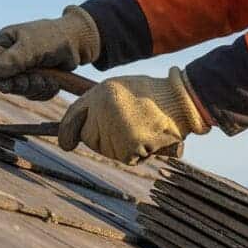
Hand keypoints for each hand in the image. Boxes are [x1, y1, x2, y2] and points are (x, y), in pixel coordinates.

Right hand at [0, 6, 99, 99]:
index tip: (10, 84)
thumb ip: (14, 58)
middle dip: (22, 85)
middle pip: (4, 83)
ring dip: (36, 88)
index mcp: (4, 43)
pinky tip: (54, 82)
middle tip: (37, 79)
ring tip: (49, 78)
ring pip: (20, 91)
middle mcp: (9, 57)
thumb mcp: (33, 46)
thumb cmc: (54, 37)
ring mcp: (22, 70)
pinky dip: (44, 92)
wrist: (78, 42)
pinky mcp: (35, 80)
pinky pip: (34, 94)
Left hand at [58, 67, 209, 163]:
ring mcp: (115, 131)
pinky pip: (124, 157)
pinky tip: (146, 138)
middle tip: (126, 121)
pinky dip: (134, 152)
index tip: (66, 143)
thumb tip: (72, 134)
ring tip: (139, 126)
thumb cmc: (150, 95)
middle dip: (102, 135)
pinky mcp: (129, 148)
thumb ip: (95, 105)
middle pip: (89, 138)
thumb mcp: (117, 89)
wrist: (181, 101)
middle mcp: (103, 113)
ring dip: (120, 144)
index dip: (67, 133)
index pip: (73, 118)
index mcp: (99, 95)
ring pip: (107, 150)